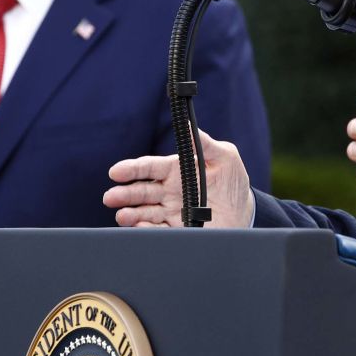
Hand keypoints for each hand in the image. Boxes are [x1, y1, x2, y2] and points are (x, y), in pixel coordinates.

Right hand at [104, 130, 253, 227]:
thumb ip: (205, 143)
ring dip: (131, 214)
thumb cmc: (232, 179)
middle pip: (141, 191)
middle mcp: (168, 191)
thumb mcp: (224, 156)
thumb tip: (189, 125)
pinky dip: (147, 229)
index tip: (116, 172)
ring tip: (122, 215)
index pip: (149, 168)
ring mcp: (171, 211)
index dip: (131, 169)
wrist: (244, 211)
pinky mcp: (178, 229)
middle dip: (124, 194)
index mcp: (175, 170)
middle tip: (111, 197)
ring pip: (145, 212)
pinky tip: (139, 227)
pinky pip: (158, 230)